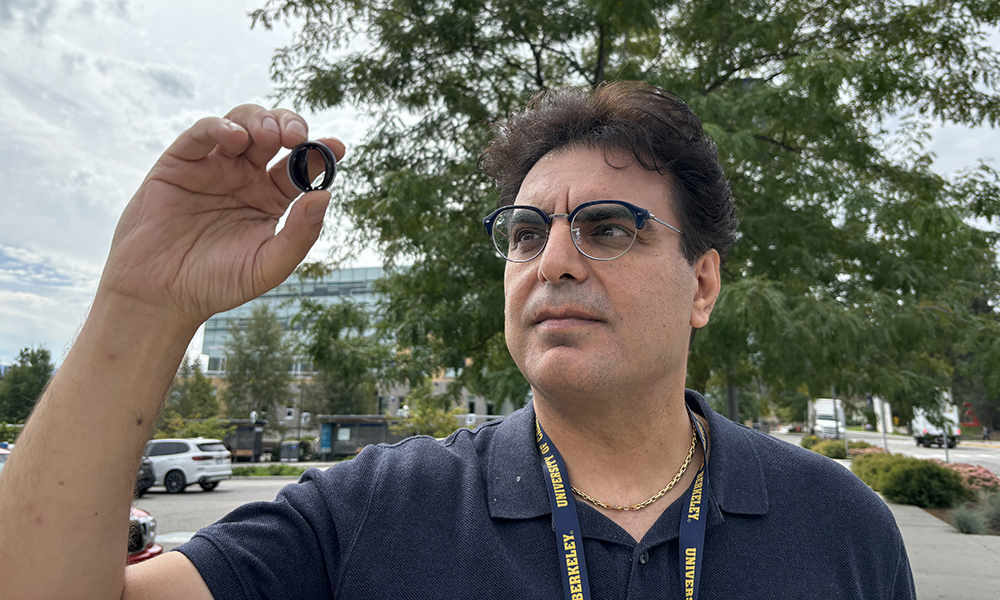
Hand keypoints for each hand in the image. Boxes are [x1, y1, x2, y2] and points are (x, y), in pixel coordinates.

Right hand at [98, 105, 344, 328]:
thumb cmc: (216, 284)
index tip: (338, 147)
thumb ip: (299, 234)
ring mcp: (214, 167)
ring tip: (269, 137)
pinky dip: (219, 127)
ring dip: (259, 121)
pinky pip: (201, 134)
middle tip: (297, 137)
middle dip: (290, 125)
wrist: (160, 296)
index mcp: (272, 199)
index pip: (302, 167)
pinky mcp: (179, 163)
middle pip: (275, 134)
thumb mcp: (268, 266)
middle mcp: (246, 177)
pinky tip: (235, 138)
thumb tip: (326, 195)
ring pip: (242, 123)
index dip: (321, 153)